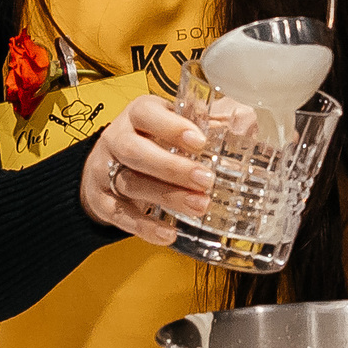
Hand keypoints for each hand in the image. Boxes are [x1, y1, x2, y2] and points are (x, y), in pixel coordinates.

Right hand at [80, 94, 211, 247]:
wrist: (108, 165)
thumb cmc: (154, 140)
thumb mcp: (181, 123)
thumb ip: (214, 121)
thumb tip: (244, 124)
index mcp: (139, 115)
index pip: (148, 114)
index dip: (171, 127)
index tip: (199, 141)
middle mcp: (118, 139)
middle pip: (136, 152)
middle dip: (172, 168)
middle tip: (205, 180)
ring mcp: (105, 171)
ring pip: (131, 183)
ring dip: (167, 196)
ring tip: (198, 206)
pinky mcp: (102, 201)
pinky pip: (121, 215)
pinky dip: (145, 227)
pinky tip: (168, 233)